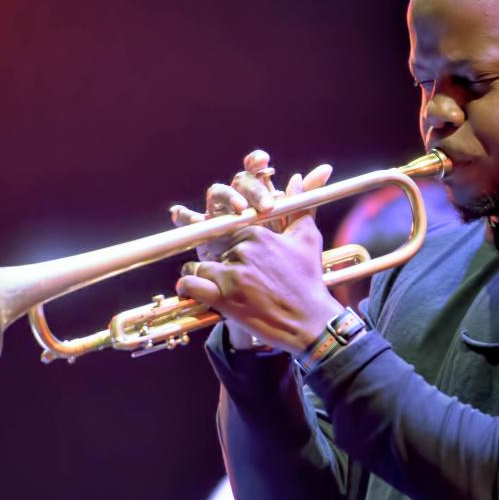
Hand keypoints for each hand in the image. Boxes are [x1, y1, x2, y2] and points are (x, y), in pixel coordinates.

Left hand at [172, 152, 341, 353]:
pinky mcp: (223, 298)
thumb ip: (299, 205)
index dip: (228, 244)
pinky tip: (197, 292)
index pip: (228, 230)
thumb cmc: (309, 279)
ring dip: (202, 277)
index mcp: (258, 233)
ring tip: (215, 287)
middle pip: (213, 250)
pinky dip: (189, 288)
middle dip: (218, 261)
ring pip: (200, 267)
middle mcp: (243, 250)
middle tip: (231, 277)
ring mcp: (232, 274)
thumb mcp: (307, 238)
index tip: (232, 255)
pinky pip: (190, 284)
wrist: (309, 321)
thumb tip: (297, 178)